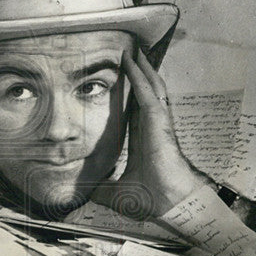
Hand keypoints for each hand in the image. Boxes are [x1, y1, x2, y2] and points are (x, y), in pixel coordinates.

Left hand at [91, 49, 200, 218]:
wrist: (172, 205)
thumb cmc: (154, 200)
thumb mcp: (116, 194)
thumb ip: (100, 190)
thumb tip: (83, 192)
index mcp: (144, 142)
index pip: (135, 113)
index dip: (129, 97)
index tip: (122, 85)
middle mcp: (152, 129)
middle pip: (145, 94)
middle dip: (139, 75)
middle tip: (130, 56)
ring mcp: (158, 124)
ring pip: (150, 88)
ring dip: (142, 68)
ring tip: (133, 50)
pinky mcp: (159, 122)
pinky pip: (147, 94)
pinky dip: (140, 77)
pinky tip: (131, 62)